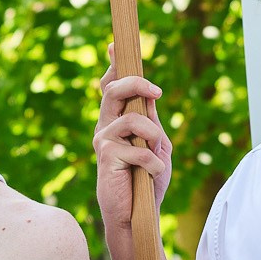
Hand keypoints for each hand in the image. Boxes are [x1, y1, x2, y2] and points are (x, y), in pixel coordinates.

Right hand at [92, 74, 171, 233]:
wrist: (137, 214)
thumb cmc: (146, 181)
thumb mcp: (156, 145)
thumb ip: (151, 121)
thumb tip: (150, 94)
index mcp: (117, 120)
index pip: (111, 86)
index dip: (114, 65)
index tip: (116, 44)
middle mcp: (105, 126)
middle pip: (113, 90)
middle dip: (136, 83)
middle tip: (157, 92)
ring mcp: (103, 140)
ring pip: (132, 118)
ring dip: (153, 137)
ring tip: (157, 156)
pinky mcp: (106, 157)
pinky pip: (139, 148)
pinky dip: (153, 163)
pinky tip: (152, 175)